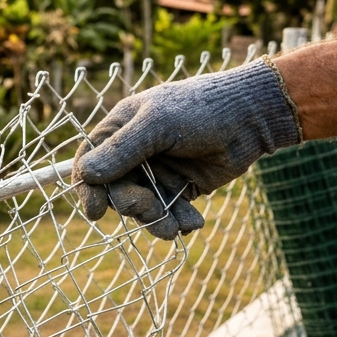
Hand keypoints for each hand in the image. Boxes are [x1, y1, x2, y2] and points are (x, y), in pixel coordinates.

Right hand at [73, 59, 301, 239]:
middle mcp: (136, 152)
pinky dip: (177, 221)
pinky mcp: (180, 187)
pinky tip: (193, 224)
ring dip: (156, 220)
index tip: (94, 211)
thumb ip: (122, 149)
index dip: (88, 187)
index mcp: (122, 128)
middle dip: (131, 204)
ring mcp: (158, 171)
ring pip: (143, 206)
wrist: (252, 117)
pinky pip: (169, 212)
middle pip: (116, 190)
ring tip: (175, 228)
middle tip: (149, 209)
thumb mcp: (158, 124)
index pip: (91, 160)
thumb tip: (85, 174)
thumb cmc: (201, 109)